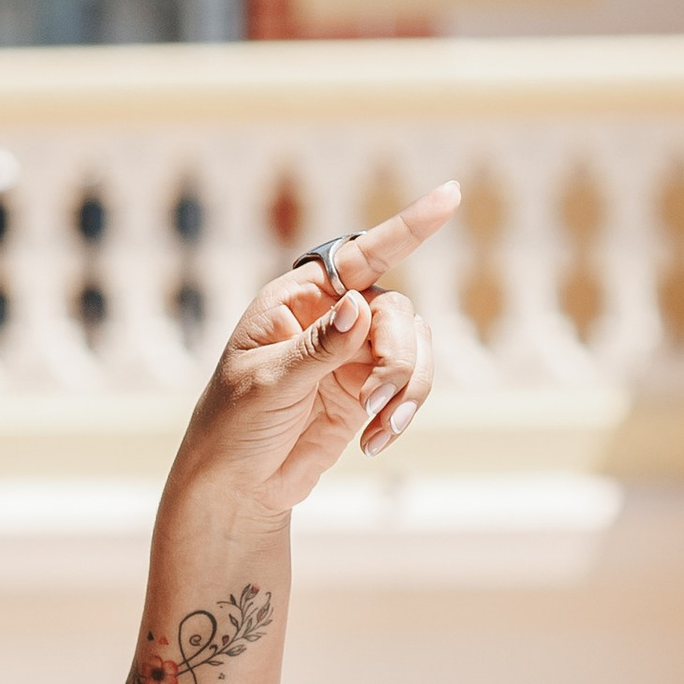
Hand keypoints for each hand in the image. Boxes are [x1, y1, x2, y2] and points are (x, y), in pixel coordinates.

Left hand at [172, 182, 458, 521]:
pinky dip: (403, 411)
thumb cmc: (232, 426)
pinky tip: (376, 440)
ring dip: (406, 387)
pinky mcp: (368, 391)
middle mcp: (332, 317)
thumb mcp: (267, 384)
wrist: (236, 486)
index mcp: (297, 299)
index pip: (359, 255)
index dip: (407, 228)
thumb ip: (318, 347)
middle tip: (374, 401)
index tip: (451, 196)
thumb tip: (359, 304)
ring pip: (414, 347)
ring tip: (379, 428)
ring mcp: (354, 354)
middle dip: (397, 355)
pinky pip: (409, 385)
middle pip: (396, 311)